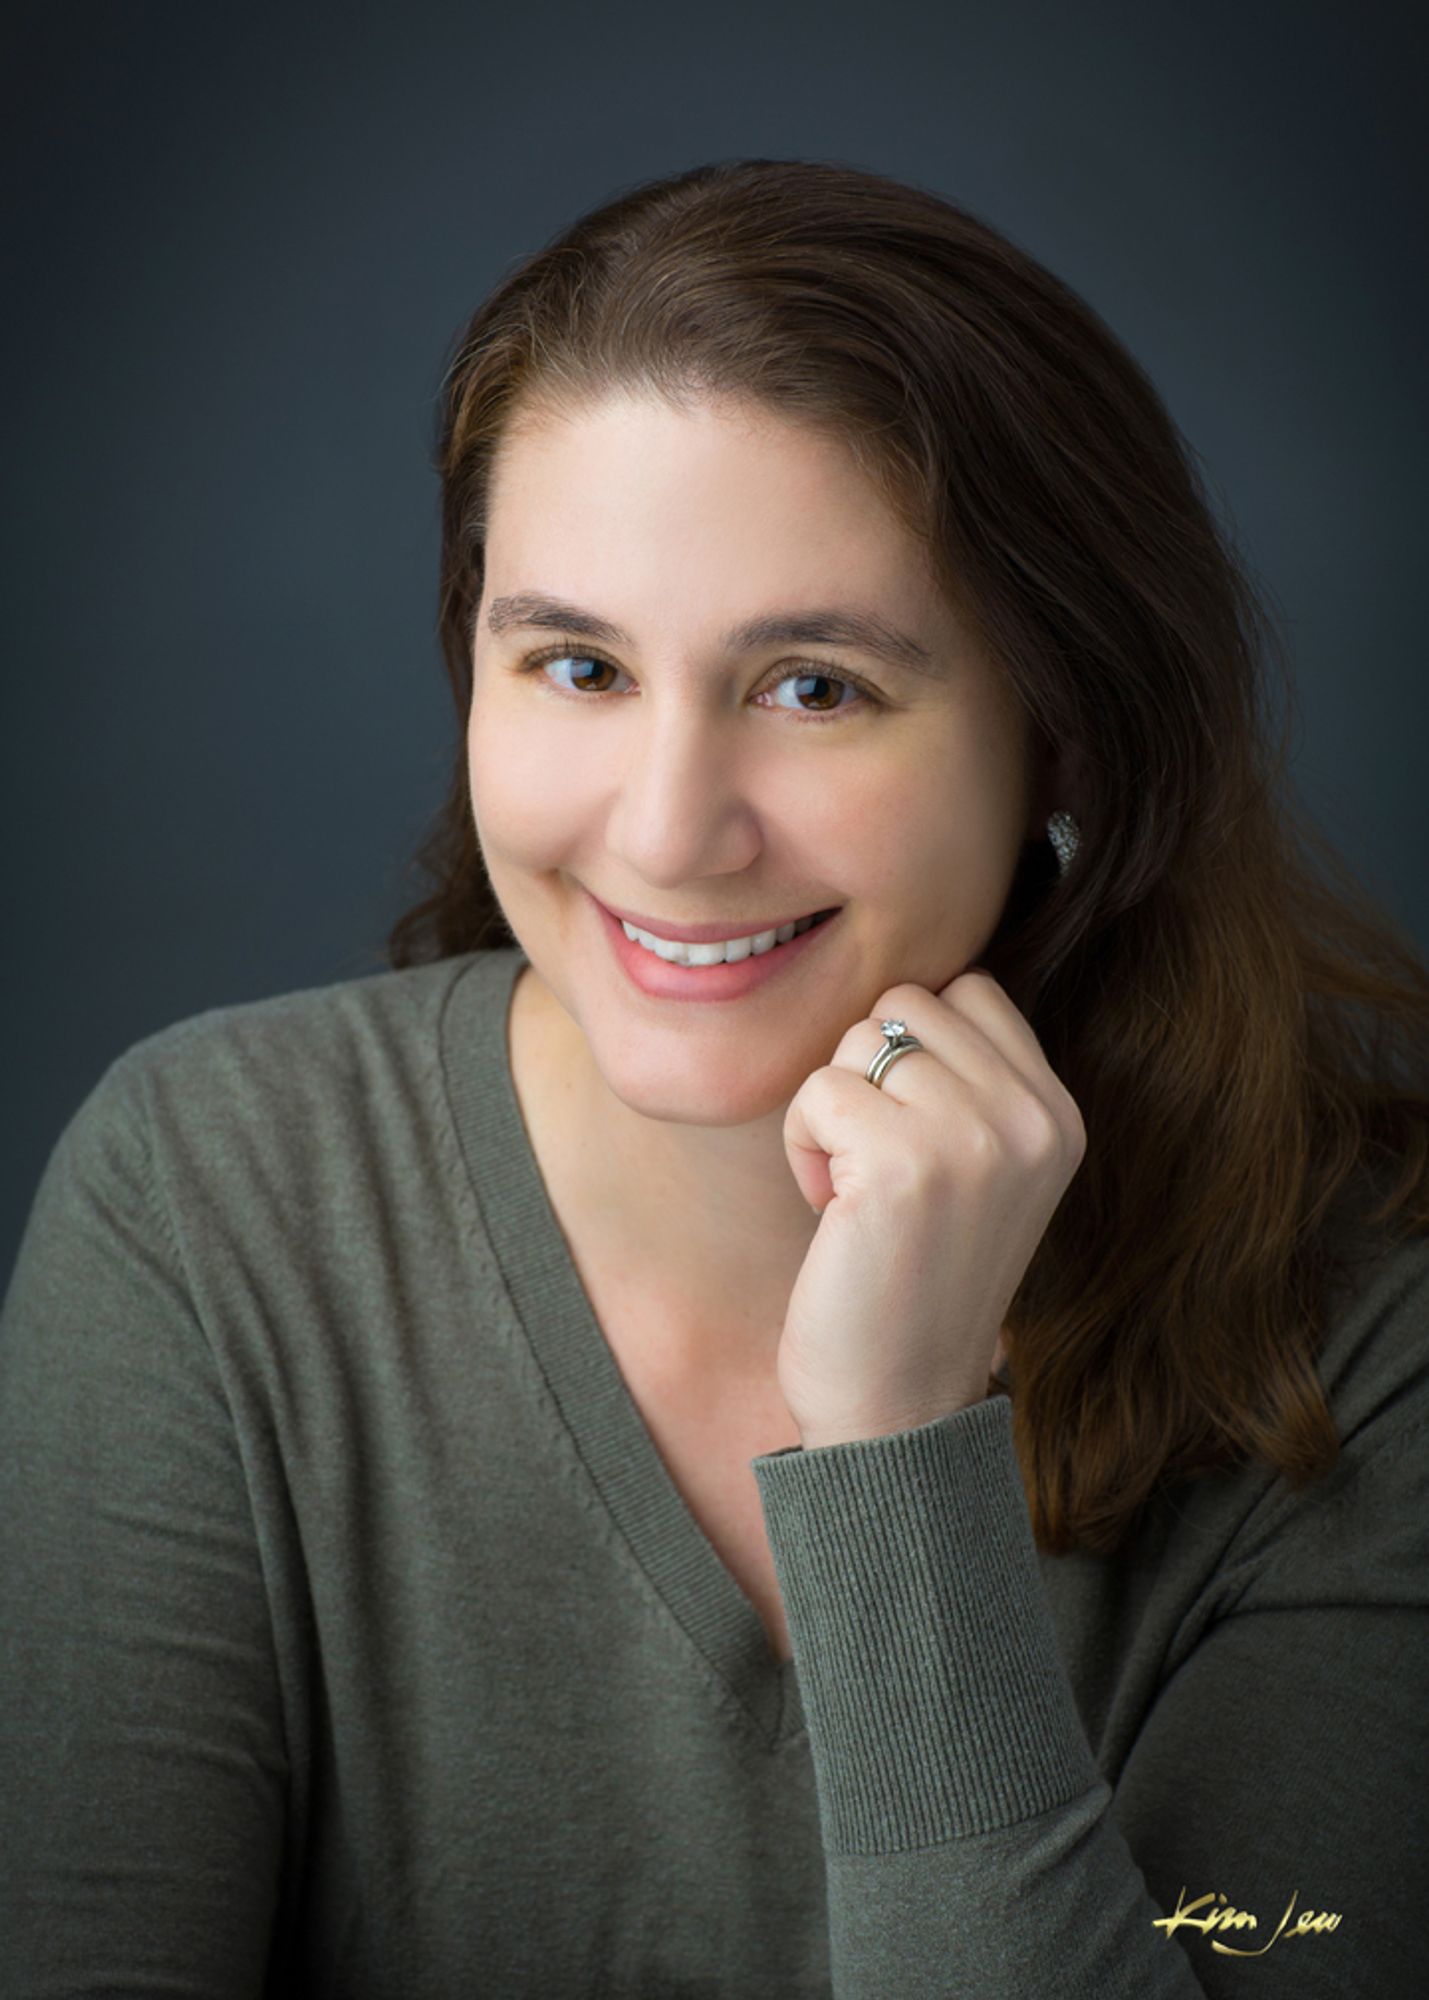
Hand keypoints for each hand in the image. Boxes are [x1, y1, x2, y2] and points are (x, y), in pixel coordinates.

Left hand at [778, 967, 1085, 1447]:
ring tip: (859, 1193)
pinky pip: (816, 1091)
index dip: (911, 1054)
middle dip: (867, 1075)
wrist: (900, 1408)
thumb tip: (901, 992)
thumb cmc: (913, 1283)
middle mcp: (1034, 1119)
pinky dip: (803, 1147)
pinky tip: (834, 1213)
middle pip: (907, 1003)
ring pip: (858, 1037)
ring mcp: (977, 1138)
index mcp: (1060, 1116)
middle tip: (877, 1171)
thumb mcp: (981, 1171)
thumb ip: (969, 1081)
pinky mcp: (905, 1163)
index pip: (969, 992)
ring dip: (832, 1110)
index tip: (911, 1141)